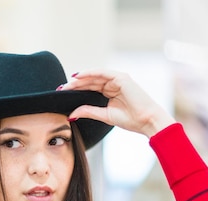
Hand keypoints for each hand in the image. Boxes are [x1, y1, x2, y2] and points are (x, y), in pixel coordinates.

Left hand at [61, 70, 175, 137]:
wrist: (147, 121)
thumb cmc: (130, 120)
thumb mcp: (104, 115)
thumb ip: (88, 112)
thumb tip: (71, 115)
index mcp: (110, 92)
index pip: (89, 88)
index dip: (76, 90)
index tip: (62, 94)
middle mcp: (113, 84)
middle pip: (90, 81)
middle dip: (75, 85)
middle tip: (60, 88)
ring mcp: (118, 79)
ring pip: (94, 76)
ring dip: (80, 79)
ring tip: (67, 84)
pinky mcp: (121, 77)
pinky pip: (102, 72)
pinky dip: (89, 73)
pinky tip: (78, 76)